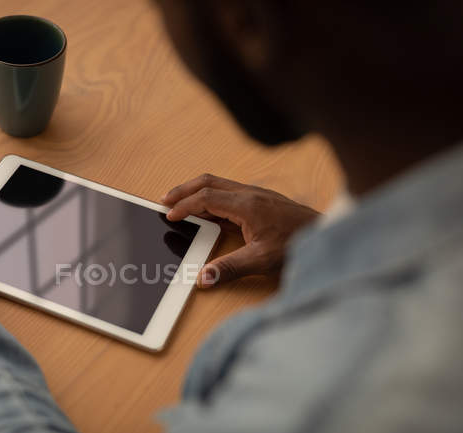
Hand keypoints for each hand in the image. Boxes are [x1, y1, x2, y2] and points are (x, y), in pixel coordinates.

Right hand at [161, 174, 318, 287]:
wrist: (325, 233)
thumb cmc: (298, 244)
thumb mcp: (262, 260)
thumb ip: (230, 268)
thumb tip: (203, 278)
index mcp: (246, 204)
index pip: (206, 198)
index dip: (184, 206)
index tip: (169, 216)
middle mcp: (249, 194)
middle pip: (207, 182)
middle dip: (183, 190)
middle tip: (164, 200)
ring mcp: (255, 194)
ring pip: (217, 184)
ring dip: (195, 191)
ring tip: (178, 202)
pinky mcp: (260, 199)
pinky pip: (227, 191)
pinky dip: (209, 196)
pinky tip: (206, 210)